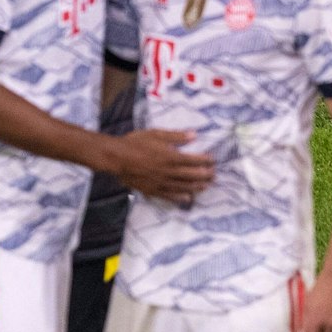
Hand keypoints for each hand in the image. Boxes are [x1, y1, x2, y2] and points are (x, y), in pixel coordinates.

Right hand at [98, 128, 215, 203]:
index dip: (204, 160)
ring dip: (196, 186)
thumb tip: (193, 135)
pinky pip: (170, 196)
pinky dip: (180, 197)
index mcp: (170, 156)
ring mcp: (162, 183)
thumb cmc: (135, 142)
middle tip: (214, 175)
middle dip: (204, 175)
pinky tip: (187, 198)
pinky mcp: (153, 190)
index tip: (212, 160)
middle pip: (191, 175)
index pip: (193, 160)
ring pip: (183, 186)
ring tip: (206, 186)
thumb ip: (175, 136)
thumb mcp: (155, 134)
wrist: (117, 157)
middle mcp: (169, 172)